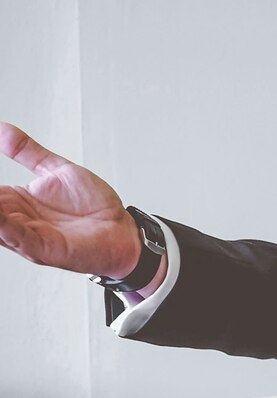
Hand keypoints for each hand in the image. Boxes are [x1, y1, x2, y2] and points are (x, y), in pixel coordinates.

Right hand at [0, 123, 140, 277]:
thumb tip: (3, 129)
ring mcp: (29, 236)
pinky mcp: (44, 249)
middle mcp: (17, 220)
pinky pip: (17, 237)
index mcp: (16, 201)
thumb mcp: (57, 171)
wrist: (124, 232)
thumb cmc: (95, 208)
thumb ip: (28, 152)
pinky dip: (2, 226)